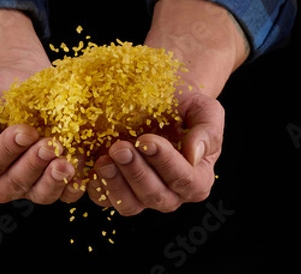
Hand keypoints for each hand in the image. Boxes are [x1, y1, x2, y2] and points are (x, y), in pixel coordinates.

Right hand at [0, 9, 85, 204]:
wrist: (23, 80)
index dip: (5, 151)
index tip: (24, 131)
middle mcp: (0, 182)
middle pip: (15, 184)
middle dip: (33, 164)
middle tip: (49, 144)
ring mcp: (30, 185)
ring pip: (41, 194)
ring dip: (55, 179)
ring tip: (68, 161)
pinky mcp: (56, 182)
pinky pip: (66, 193)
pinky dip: (76, 183)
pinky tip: (82, 164)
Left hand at [88, 85, 223, 214]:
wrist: (161, 95)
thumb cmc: (186, 103)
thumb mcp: (205, 109)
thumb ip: (208, 132)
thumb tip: (194, 154)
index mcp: (197, 178)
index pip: (185, 180)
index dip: (165, 163)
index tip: (147, 140)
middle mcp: (171, 193)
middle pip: (155, 196)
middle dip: (136, 172)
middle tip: (120, 148)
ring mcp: (142, 194)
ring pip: (130, 204)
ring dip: (116, 183)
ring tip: (104, 159)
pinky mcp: (117, 188)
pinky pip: (106, 199)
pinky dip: (98, 186)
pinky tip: (93, 166)